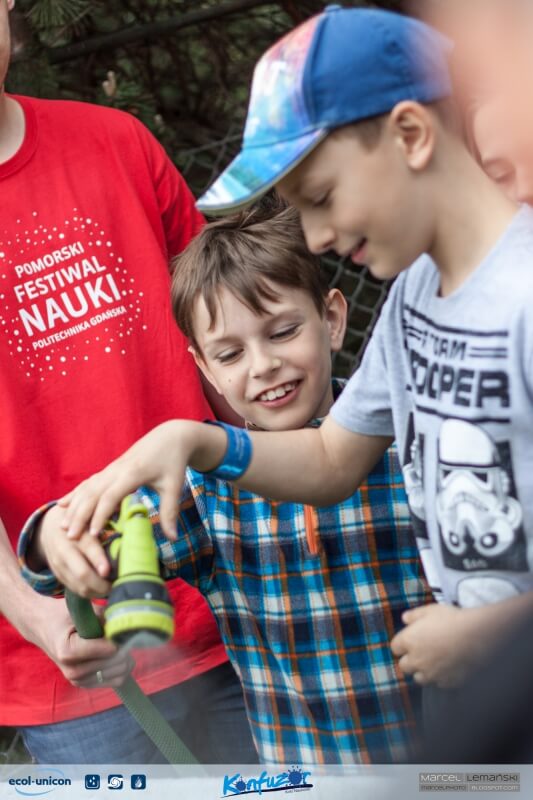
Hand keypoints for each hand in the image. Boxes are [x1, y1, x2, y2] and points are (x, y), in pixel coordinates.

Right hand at [25, 593, 133, 688]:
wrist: (44, 627)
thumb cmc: (62, 616)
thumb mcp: (81, 610)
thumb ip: (104, 619)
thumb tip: (127, 626)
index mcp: (69, 651)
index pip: (108, 650)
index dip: (120, 638)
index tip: (121, 628)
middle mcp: (72, 671)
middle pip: (115, 663)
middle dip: (125, 647)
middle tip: (122, 634)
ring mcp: (78, 680)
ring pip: (118, 675)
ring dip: (125, 659)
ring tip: (118, 643)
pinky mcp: (84, 684)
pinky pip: (114, 681)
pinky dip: (120, 668)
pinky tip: (115, 654)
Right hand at [38, 505, 111, 597]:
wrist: (48, 528)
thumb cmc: (78, 522)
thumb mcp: (89, 519)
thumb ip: (103, 526)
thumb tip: (128, 537)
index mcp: (76, 534)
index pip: (89, 548)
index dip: (99, 561)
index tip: (108, 571)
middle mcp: (65, 551)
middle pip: (82, 573)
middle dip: (101, 584)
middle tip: (119, 585)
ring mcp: (59, 566)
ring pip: (79, 586)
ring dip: (97, 592)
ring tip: (112, 589)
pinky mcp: (58, 576)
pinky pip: (74, 590)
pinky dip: (89, 592)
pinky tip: (100, 589)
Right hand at [59, 420, 192, 539]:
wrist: (170, 436)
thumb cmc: (173, 462)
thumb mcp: (174, 487)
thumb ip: (170, 512)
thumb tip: (173, 538)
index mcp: (133, 473)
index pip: (111, 496)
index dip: (100, 515)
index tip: (93, 534)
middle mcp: (117, 470)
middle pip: (93, 493)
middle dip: (80, 515)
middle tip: (71, 537)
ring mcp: (111, 468)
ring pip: (87, 488)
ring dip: (74, 506)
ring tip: (63, 527)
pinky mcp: (110, 469)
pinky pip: (89, 482)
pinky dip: (76, 494)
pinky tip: (63, 504)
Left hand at [391, 603, 484, 687]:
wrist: (477, 637)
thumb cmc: (452, 620)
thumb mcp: (431, 610)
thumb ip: (414, 615)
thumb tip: (404, 618)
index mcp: (409, 641)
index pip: (395, 648)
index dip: (402, 644)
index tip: (410, 640)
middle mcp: (416, 660)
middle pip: (404, 666)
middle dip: (410, 660)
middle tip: (422, 652)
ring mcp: (431, 674)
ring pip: (419, 678)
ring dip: (423, 672)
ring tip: (434, 663)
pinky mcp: (446, 682)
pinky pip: (438, 684)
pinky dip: (440, 678)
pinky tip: (448, 668)